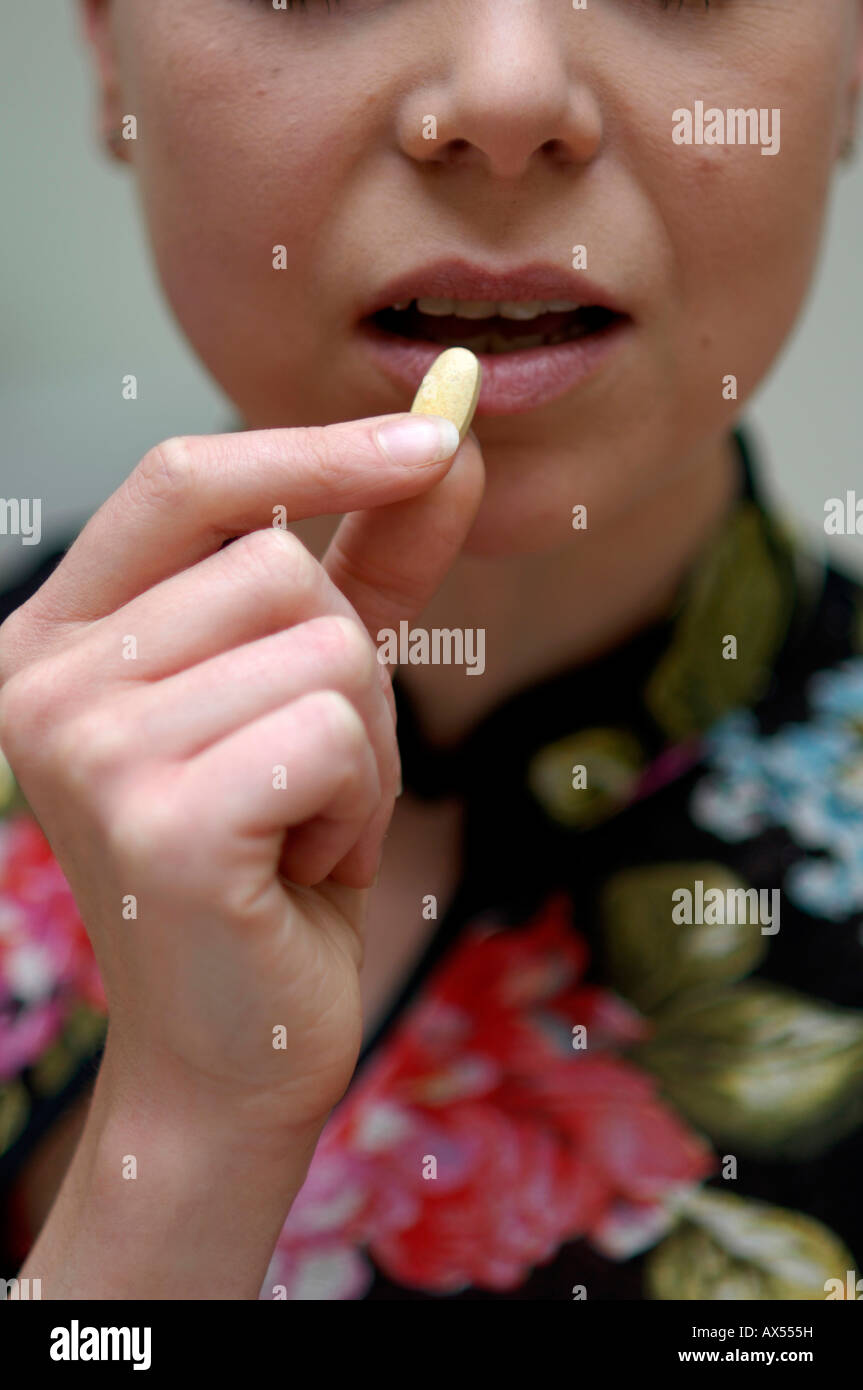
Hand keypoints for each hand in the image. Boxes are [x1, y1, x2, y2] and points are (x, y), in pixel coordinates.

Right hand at [0, 415, 483, 1136]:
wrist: (237, 1043)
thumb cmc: (270, 857)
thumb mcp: (315, 687)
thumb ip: (370, 559)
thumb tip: (451, 436)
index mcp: (60, 635)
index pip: (185, 479)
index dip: (315, 448)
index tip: (435, 432)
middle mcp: (44, 681)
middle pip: (281, 571)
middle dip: (351, 672)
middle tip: (310, 774)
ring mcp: (89, 750)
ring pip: (328, 650)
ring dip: (364, 747)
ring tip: (303, 822)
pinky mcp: (158, 822)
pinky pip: (336, 735)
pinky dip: (359, 803)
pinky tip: (302, 862)